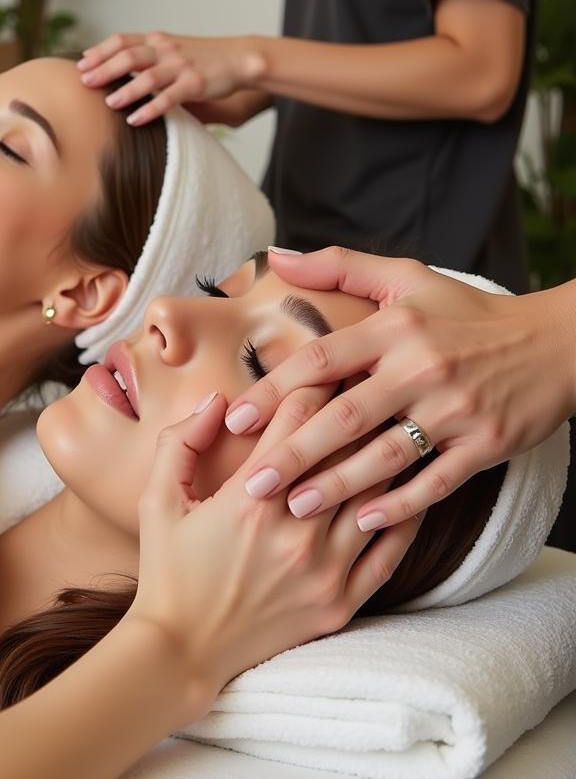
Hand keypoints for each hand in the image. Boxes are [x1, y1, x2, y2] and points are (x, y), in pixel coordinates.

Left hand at [76, 32, 265, 124]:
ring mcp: (181, 67)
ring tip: (109, 103)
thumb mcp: (172, 50)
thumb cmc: (202, 58)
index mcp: (158, 40)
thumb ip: (148, 57)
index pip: (123, 40)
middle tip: (85, 82)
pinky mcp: (194, 84)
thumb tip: (117, 71)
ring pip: (147, 77)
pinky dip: (150, 109)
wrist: (239, 58)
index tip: (81, 62)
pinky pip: (168, 98)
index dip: (100, 50)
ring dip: (125, 90)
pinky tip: (135, 119)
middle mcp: (166, 50)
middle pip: (129, 56)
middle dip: (104, 69)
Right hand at [128, 391, 421, 705]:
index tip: (331, 362)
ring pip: (373, 495)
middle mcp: (295, 529)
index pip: (298, 421)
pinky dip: (404, 516)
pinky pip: (389, 552)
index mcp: (250, 500)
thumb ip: (181, 443)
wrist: (183, 652)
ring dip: (386, 455)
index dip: (316, 383)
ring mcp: (324, 569)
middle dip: (359, 407)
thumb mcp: (156, 500)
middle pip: (344, 450)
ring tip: (400, 423)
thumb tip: (219, 401)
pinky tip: (411, 491)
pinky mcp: (341, 602)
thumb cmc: (168, 571)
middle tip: (376, 379)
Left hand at [229, 247, 575, 530]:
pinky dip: (400, 505)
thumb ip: (338, 266)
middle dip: (293, 453)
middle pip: (345, 416)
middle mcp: (421, 369)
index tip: (235, 419)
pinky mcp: (486, 445)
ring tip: (294, 508)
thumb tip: (275, 257)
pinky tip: (362, 521)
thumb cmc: (467, 313)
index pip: (322, 360)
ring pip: (385, 456)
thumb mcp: (406, 277)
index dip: (273, 390)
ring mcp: (456, 410)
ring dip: (337, 486)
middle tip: (252, 483)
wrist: (556, 343)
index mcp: (394, 329)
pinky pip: (436, 483)